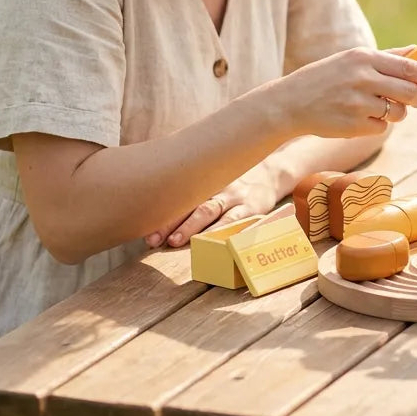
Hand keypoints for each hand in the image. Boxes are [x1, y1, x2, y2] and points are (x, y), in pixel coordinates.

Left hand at [145, 171, 279, 248]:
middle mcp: (216, 187)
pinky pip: (235, 219)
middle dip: (169, 223)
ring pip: (208, 210)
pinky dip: (222, 230)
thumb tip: (159, 204)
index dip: (161, 214)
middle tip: (152, 239)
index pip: (178, 196)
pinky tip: (211, 242)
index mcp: (204, 181)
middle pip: (188, 204)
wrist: (272, 172)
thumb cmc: (235, 182)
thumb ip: (193, 190)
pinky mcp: (252, 207)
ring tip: (175, 241)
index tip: (144, 228)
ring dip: (191, 227)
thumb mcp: (214, 179)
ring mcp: (234, 197)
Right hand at [282, 45, 416, 137]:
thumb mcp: (352, 59)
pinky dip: (377, 125)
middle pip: (410, 91)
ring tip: (376, 107)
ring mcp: (357, 103)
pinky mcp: (353, 125)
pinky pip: (382, 127)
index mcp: (364, 57)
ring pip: (398, 112)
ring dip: (396, 113)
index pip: (409, 67)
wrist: (289, 103)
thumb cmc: (325, 78)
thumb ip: (386, 56)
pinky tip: (358, 118)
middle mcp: (362, 78)